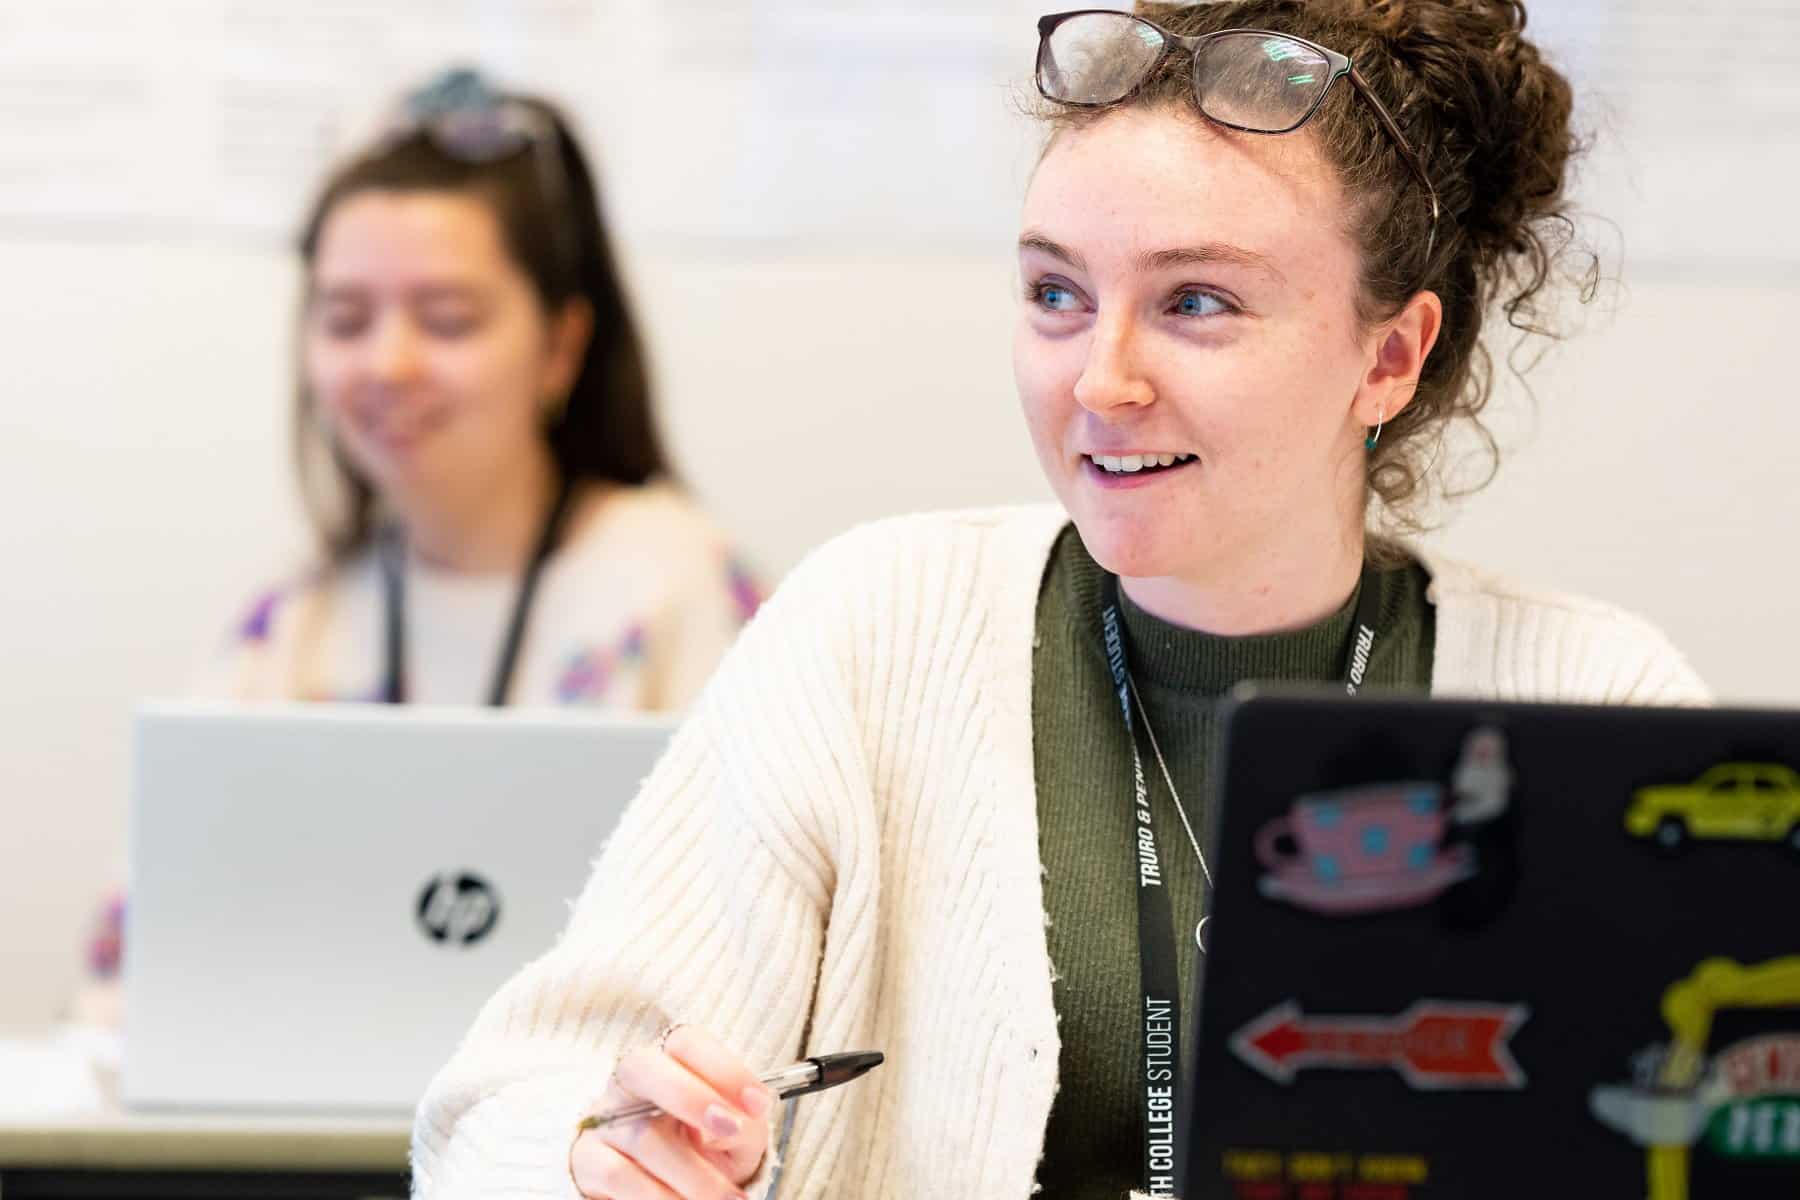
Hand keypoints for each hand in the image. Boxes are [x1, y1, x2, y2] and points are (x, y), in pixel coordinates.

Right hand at [570, 1026, 773, 1199]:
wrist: (671, 1188)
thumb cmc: (708, 1148)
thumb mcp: (737, 1133)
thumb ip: (744, 1122)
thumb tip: (735, 1122)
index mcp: (670, 1061)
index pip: (687, 1043)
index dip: (724, 1068)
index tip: (758, 1104)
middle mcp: (630, 1082)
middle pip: (642, 1066)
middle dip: (691, 1097)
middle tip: (731, 1130)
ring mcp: (604, 1118)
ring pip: (644, 1135)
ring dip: (694, 1174)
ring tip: (728, 1199)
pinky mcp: (588, 1159)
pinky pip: (620, 1176)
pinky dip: (660, 1197)